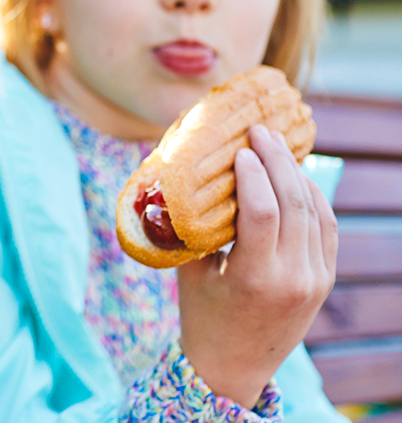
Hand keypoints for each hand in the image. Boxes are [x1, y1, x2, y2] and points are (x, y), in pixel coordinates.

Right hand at [177, 124, 337, 407]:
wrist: (234, 367)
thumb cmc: (202, 316)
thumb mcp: (190, 271)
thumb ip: (190, 225)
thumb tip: (173, 174)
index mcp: (255, 278)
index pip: (263, 212)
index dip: (252, 173)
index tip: (238, 149)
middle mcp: (293, 278)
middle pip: (294, 204)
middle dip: (278, 160)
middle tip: (259, 132)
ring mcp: (315, 279)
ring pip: (315, 211)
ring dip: (296, 173)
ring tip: (276, 145)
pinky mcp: (324, 279)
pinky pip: (326, 227)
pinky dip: (311, 196)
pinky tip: (293, 176)